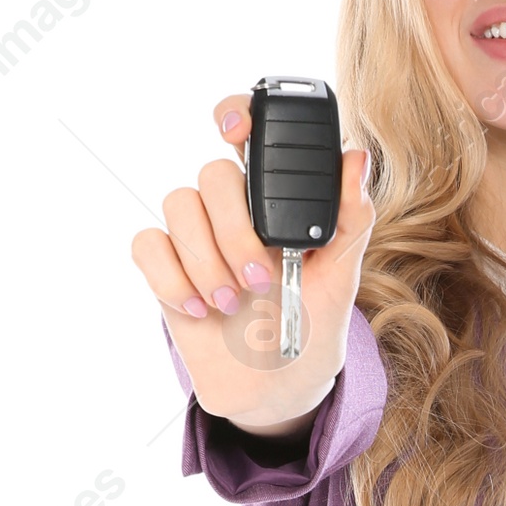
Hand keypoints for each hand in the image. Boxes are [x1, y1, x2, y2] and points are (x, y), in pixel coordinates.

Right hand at [131, 95, 374, 436]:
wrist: (278, 390)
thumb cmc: (312, 328)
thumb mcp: (341, 280)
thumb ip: (350, 220)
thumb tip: (357, 159)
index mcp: (278, 201)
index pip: (251, 135)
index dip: (237, 115)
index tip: (234, 132)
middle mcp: (234, 209)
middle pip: (212, 174)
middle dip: (234, 230)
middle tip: (260, 279)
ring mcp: (197, 236)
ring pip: (178, 204)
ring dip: (206, 259)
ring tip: (232, 304)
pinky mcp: (166, 267)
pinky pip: (148, 244)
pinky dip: (171, 277)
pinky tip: (198, 308)